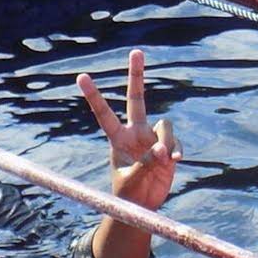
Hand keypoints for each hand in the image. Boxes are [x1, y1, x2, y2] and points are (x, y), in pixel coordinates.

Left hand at [78, 49, 178, 210]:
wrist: (142, 205)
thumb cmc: (128, 194)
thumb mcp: (132, 180)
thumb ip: (146, 164)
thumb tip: (162, 149)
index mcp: (118, 139)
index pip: (104, 113)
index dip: (94, 96)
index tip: (81, 77)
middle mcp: (135, 133)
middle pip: (136, 98)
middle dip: (136, 75)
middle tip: (136, 52)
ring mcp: (152, 138)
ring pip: (165, 125)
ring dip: (167, 140)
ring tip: (163, 159)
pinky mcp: (168, 148)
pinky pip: (176, 141)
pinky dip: (176, 149)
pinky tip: (174, 161)